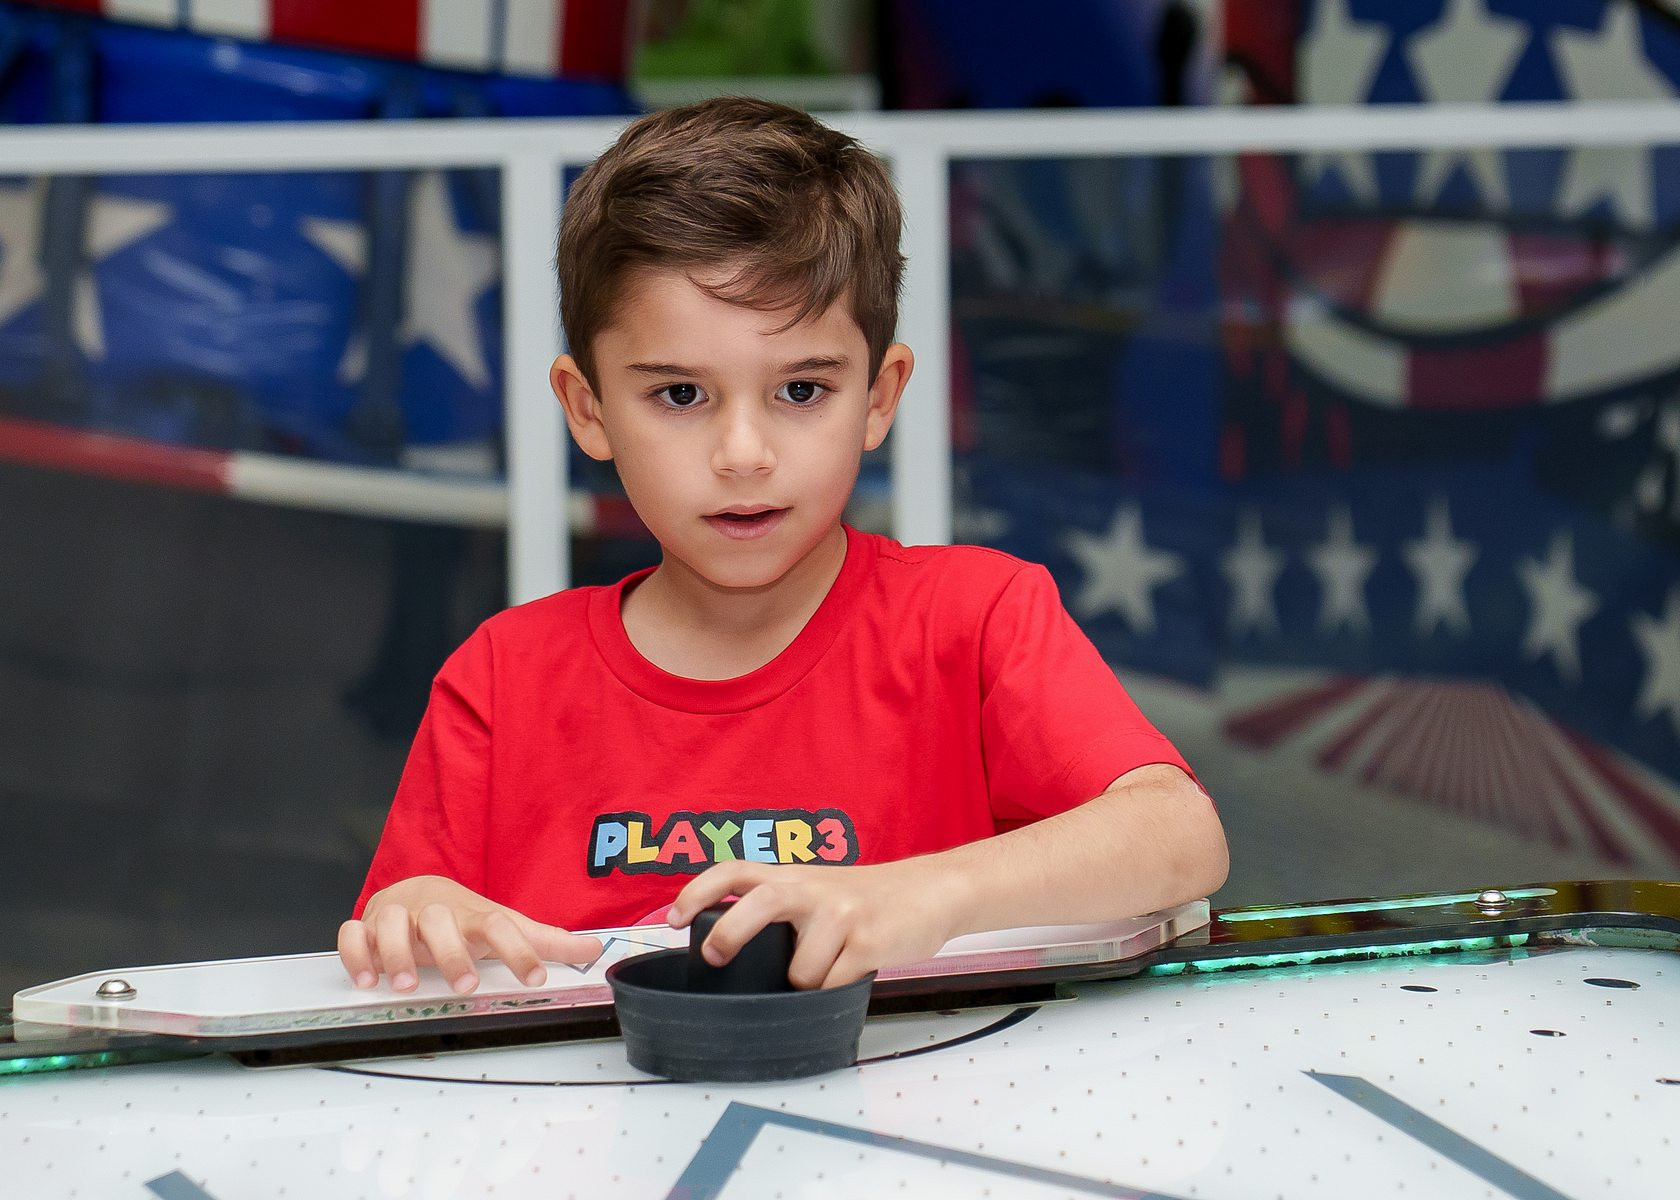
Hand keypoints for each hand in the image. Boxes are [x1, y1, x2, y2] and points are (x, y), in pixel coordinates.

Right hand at [337, 875, 602, 994]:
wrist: (417, 891)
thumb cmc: (464, 917)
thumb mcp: (505, 926)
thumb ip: (546, 941)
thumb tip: (594, 949)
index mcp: (473, 913)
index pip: (500, 925)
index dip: (519, 950)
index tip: (536, 978)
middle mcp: (436, 911)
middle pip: (442, 921)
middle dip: (452, 952)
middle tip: (465, 984)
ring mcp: (399, 916)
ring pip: (394, 924)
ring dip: (398, 954)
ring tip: (405, 987)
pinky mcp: (367, 926)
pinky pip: (353, 934)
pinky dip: (357, 954)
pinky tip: (367, 979)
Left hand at [667, 859, 961, 989]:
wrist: (933, 891)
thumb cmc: (870, 899)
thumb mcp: (821, 889)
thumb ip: (784, 908)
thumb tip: (739, 953)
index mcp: (794, 876)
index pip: (736, 871)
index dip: (698, 892)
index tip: (673, 918)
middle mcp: (813, 889)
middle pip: (757, 904)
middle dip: (728, 934)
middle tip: (715, 958)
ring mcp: (840, 915)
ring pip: (800, 972)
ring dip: (810, 983)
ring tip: (831, 965)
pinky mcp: (867, 942)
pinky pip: (834, 985)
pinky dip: (838, 988)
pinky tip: (855, 968)